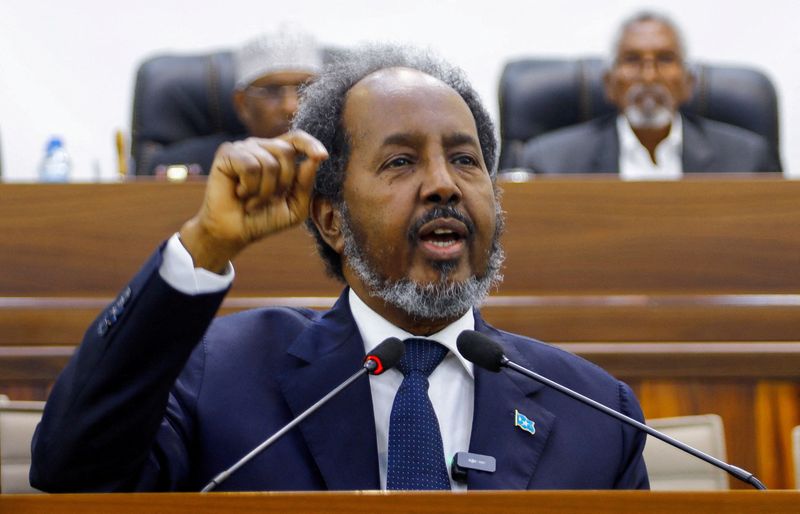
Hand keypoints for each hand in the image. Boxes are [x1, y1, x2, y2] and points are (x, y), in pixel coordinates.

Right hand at [179, 131, 327, 271]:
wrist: (234, 232)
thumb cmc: (264, 219)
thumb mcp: (295, 208)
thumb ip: (306, 185)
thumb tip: (313, 160)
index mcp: (279, 156)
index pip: (298, 139)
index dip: (311, 144)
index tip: (322, 157)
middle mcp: (262, 147)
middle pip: (286, 152)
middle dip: (283, 183)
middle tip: (269, 199)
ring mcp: (244, 147)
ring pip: (269, 163)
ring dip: (264, 191)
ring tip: (252, 200)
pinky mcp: (227, 152)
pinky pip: (250, 166)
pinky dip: (249, 187)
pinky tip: (240, 193)